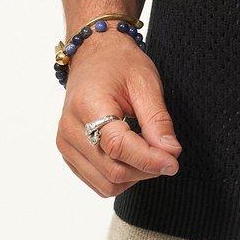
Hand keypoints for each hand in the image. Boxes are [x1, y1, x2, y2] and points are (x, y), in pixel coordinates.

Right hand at [55, 30, 182, 197]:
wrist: (92, 55)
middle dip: (146, 169)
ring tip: (148, 150)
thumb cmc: (118, 63)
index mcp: (87, 106)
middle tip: (168, 154)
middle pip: (112, 171)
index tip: (173, 162)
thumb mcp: (145, 82)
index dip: (149, 159)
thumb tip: (170, 153)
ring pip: (105, 184)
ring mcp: (66, 145)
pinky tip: (132, 154)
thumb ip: (157, 120)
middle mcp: (70, 130)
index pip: (118, 146)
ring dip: (134, 175)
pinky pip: (98, 181)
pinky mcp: (69, 154)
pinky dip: (120, 175)